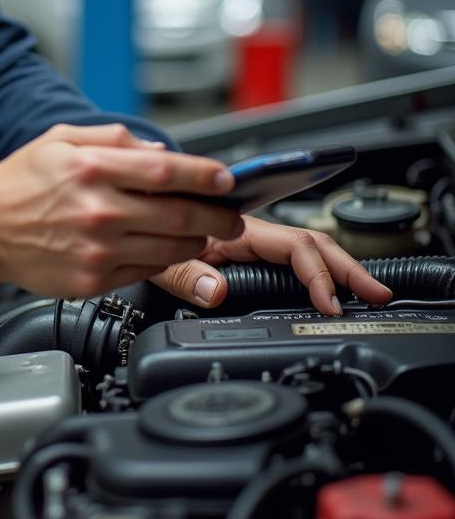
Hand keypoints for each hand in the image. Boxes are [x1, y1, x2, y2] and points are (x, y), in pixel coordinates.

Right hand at [0, 123, 244, 297]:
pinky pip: (147, 272)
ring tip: (203, 232)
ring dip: (199, 241)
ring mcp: (97, 250)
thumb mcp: (61, 139)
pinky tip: (166, 248)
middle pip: (180, 215)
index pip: (167, 172)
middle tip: (230, 214)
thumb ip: (115, 138)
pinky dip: (166, 260)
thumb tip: (160, 152)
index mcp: (91, 168)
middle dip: (218, 215)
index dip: (206, 176)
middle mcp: (98, 211)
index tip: (227, 179)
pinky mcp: (94, 280)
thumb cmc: (20, 183)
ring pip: (171, 249)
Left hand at [150, 214, 392, 314]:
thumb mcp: (160, 262)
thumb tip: (218, 292)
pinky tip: (332, 285)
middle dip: (348, 266)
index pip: (291, 245)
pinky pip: (292, 254)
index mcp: (235, 228)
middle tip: (377, 293)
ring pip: (306, 246)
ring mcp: (252, 239)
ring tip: (366, 290)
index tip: (331, 302)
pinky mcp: (250, 248)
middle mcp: (249, 230)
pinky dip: (319, 268)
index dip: (316, 273)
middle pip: (311, 242)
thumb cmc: (151, 231)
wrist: (139, 216)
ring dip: (338, 267)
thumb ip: (186, 276)